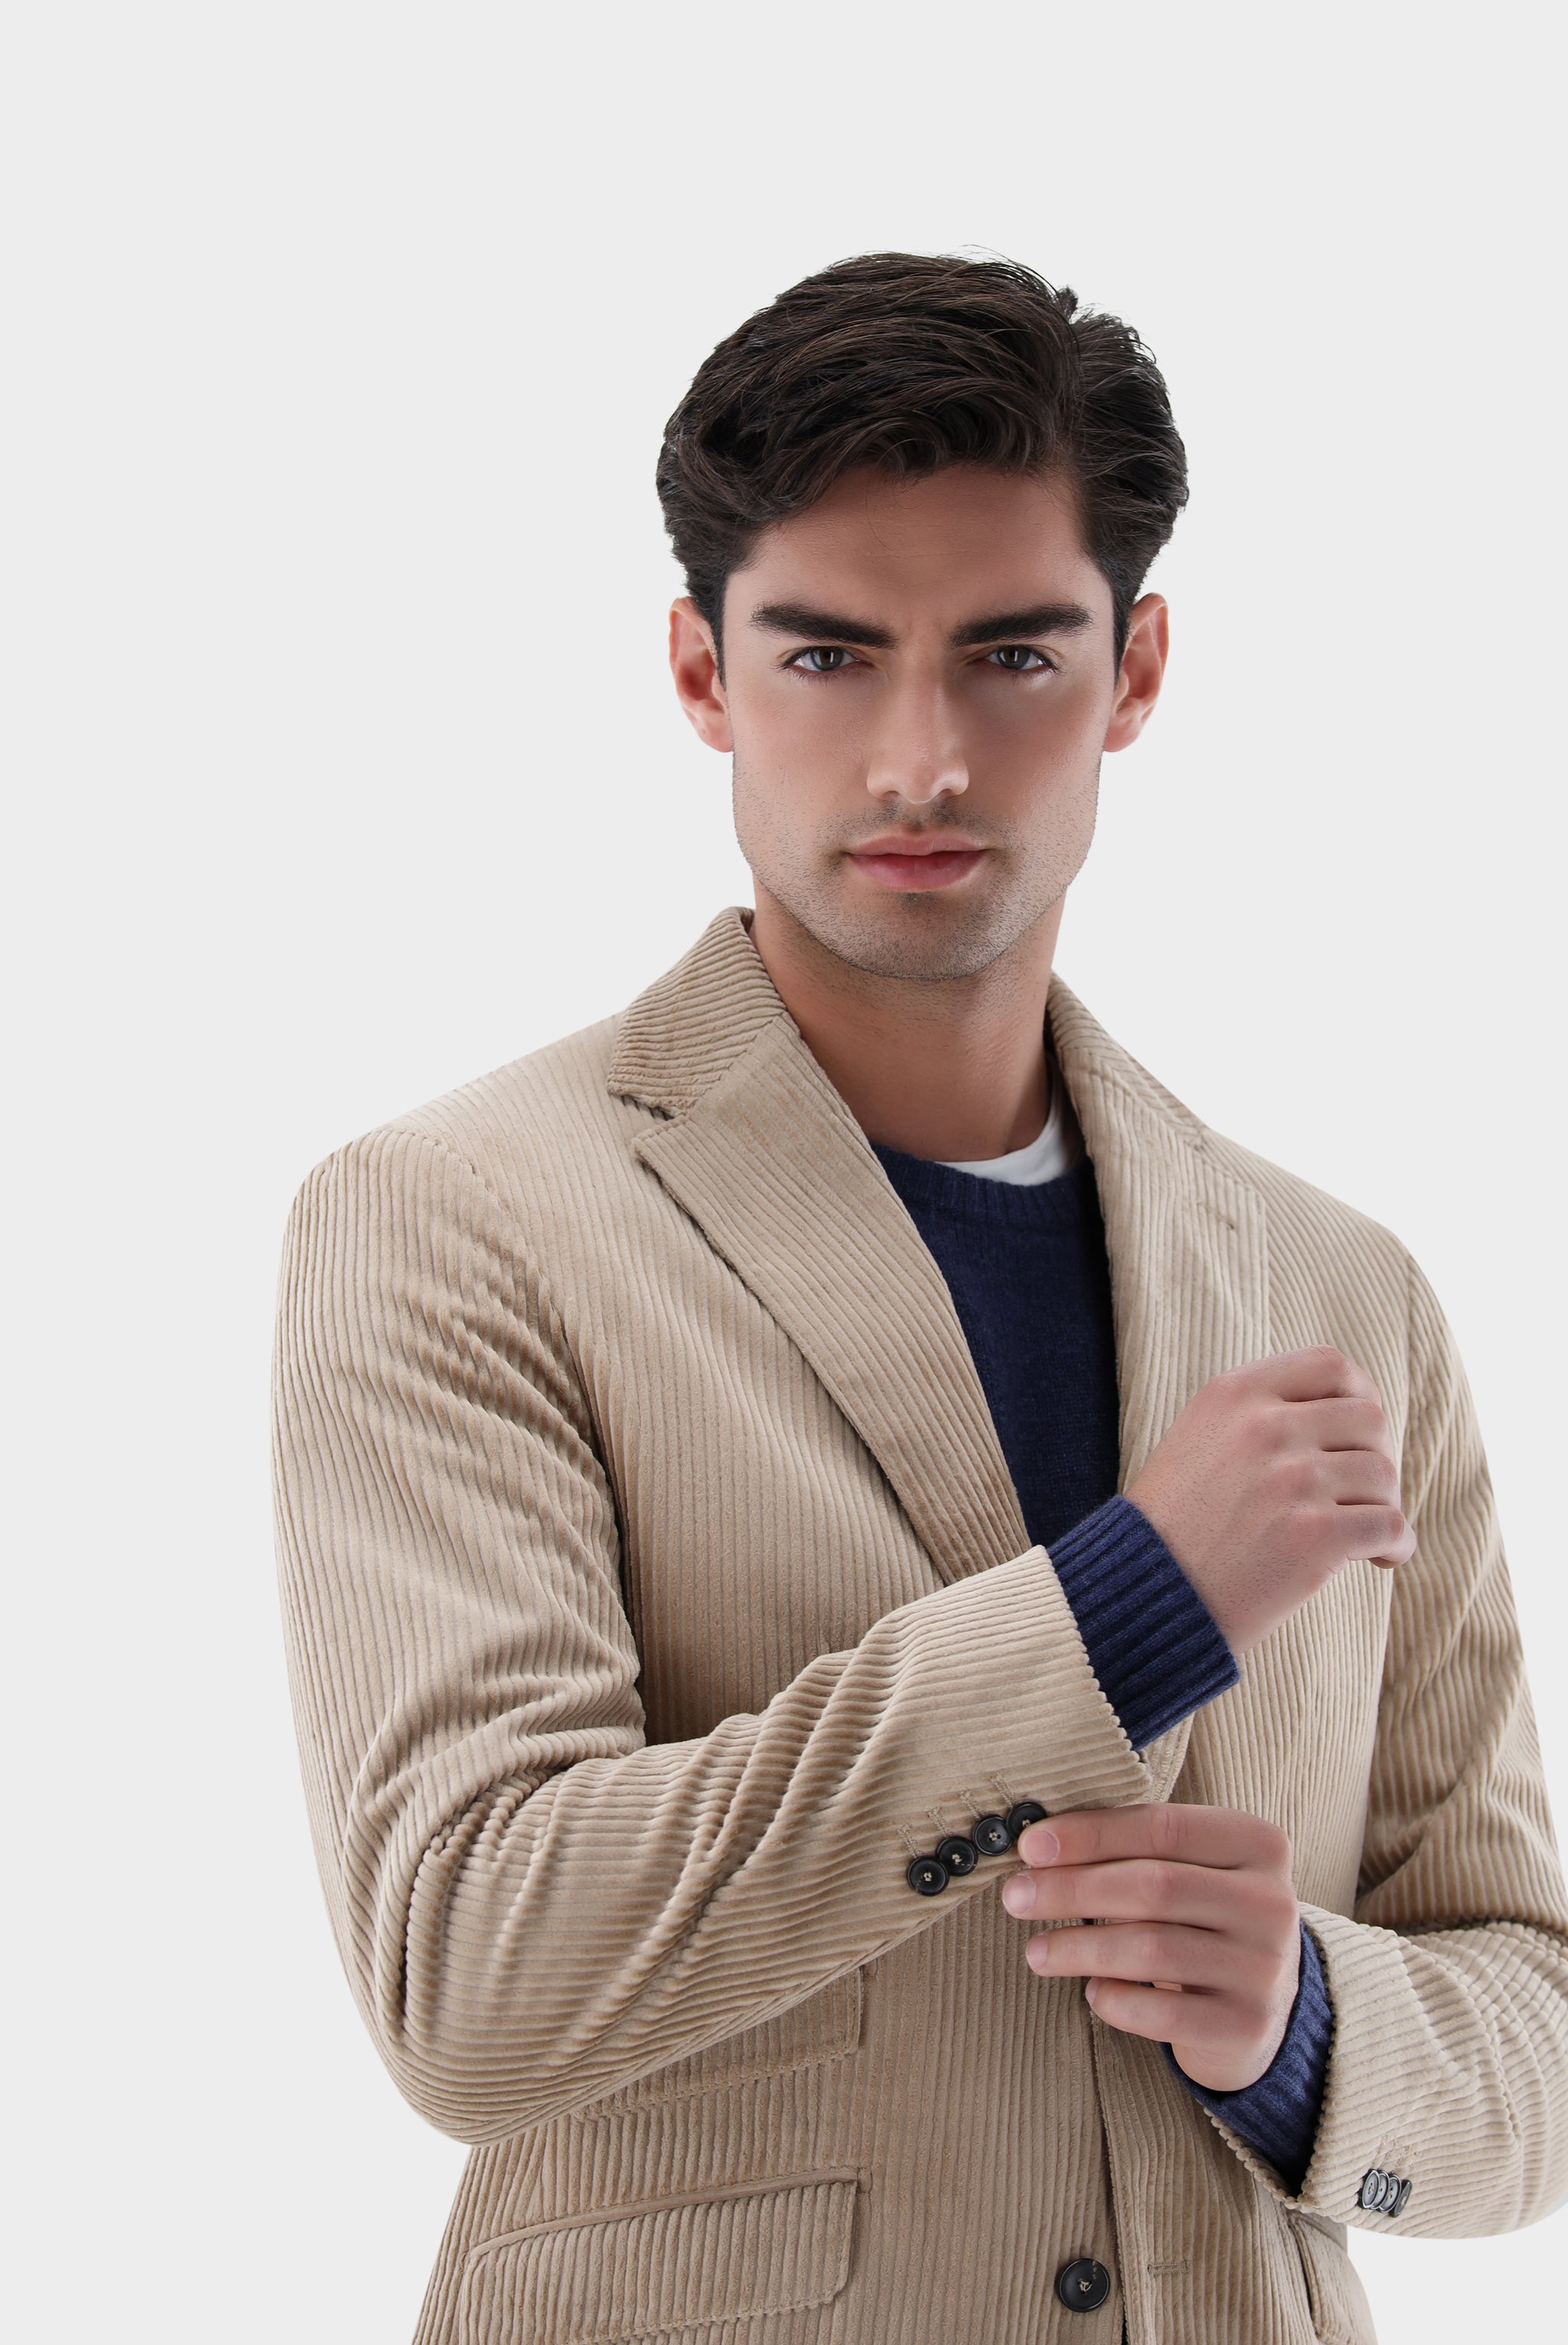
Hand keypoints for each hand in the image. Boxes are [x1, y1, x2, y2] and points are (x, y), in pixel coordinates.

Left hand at [1002, 1804, 1301, 2092]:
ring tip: (1037, 1952)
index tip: (1030, 1846)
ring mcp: (1263, 1968)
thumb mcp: (1190, 1871)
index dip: (1091, 1834)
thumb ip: (1134, 1851)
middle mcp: (1270, 1903)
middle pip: (1154, 1887)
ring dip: (1080, 1948)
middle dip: (1073, 1890)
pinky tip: (1092, 1993)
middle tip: (1016, 1897)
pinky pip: (1163, 2012)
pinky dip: (1115, 2000)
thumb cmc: (1206, 1921)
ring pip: (1152, 1950)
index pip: (1162, 1827)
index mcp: (1257, 1844)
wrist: (1267, 2008)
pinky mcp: (1246, 2026)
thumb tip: (1039, 1846)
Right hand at [1125, 1345, 1413, 1653]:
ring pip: (1384, 1475)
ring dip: (1384, 1506)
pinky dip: (1397, 1546)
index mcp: (1234, 1394)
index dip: (1360, 1396)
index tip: (1358, 1434)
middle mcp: (1265, 1427)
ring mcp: (1292, 1479)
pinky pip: (1391, 1526)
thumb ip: (1258, 1414)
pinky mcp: (1315, 1537)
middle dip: (1377, 1457)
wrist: (1144, 1598)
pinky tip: (1380, 1560)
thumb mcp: (1198, 1439)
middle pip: (1370, 1418)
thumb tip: (1342, 1410)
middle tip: (1364, 1494)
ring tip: (1364, 1534)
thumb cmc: (1173, 1527)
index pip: (1331, 1366)